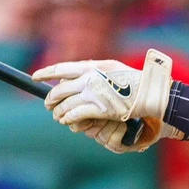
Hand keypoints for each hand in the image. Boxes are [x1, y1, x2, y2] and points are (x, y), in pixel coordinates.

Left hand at [33, 50, 178, 152]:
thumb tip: (78, 77)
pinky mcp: (99, 109)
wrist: (152, 95)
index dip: (46, 73)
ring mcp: (94, 93)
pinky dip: (69, 118)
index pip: (62, 68)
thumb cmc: (137, 83)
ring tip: (57, 116)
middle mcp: (91, 78)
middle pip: (60, 89)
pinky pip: (76, 114)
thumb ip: (95, 72)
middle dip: (51, 98)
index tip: (35, 76)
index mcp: (94, 66)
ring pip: (65, 104)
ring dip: (59, 112)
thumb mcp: (114, 70)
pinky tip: (67, 121)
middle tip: (48, 104)